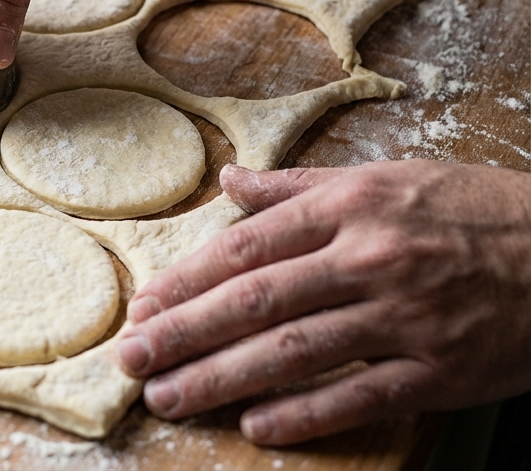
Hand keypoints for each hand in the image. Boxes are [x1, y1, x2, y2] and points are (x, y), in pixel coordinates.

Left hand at [115, 160, 530, 444]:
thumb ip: (300, 185)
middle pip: (256, 301)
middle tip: (131, 359)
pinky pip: (361, 397)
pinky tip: (257, 428)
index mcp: (351, 208)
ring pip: (294, 352)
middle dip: (185, 333)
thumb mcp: (387, 178)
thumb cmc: (475, 210)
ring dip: (223, 378)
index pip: (247, 248)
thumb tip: (230, 180)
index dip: (187, 280)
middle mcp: (370, 260)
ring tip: (170, 396)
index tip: (143, 307)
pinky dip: (306, 416)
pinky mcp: (442, 371)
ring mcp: (405, 319)